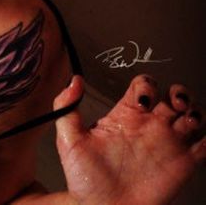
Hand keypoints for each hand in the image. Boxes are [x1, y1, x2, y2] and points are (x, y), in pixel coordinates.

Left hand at [53, 75, 204, 204]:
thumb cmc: (84, 178)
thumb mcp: (69, 141)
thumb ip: (67, 109)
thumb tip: (72, 81)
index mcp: (125, 116)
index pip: (143, 87)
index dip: (148, 86)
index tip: (143, 102)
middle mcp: (149, 126)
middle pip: (174, 96)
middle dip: (181, 93)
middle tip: (176, 104)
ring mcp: (167, 144)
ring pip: (193, 116)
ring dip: (197, 112)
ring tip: (189, 121)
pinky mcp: (183, 164)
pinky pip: (204, 145)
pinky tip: (200, 141)